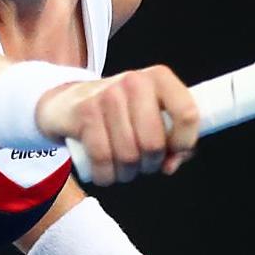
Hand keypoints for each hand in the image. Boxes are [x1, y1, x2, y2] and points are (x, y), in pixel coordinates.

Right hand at [34, 65, 200, 186]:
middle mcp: (135, 81)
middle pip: (154, 143)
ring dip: (126, 173)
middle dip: (149, 164)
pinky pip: (102, 158)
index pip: (187, 114)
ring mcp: (107, 95)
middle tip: (142, 163)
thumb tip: (170, 165)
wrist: (67, 102)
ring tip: (122, 167)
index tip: (173, 152)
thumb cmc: (119, 115)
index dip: (184, 142)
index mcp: (160, 78)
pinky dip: (105, 175)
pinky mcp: (85, 112)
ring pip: (128, 155)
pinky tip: (105, 173)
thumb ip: (172, 143)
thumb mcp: (151, 118)